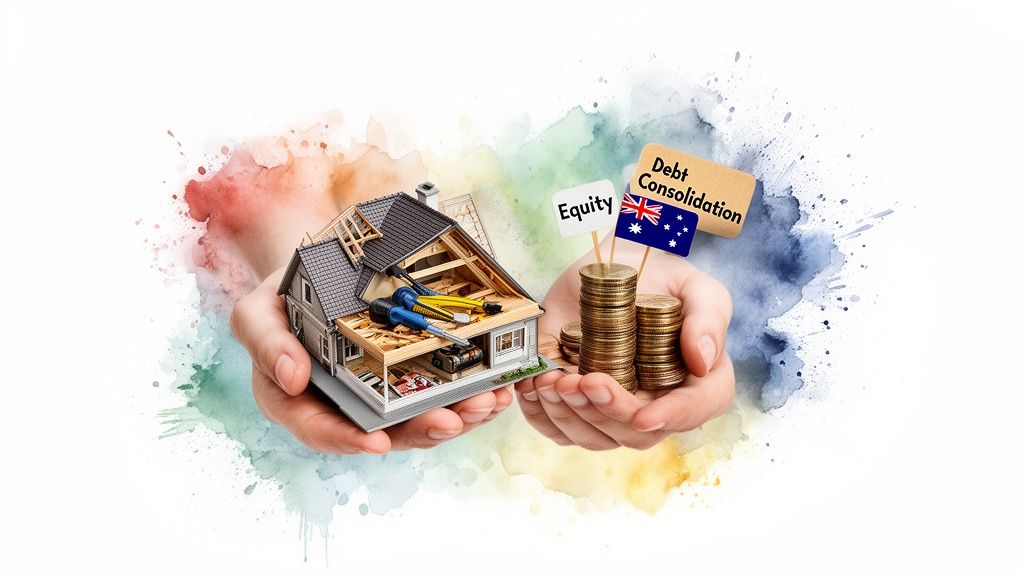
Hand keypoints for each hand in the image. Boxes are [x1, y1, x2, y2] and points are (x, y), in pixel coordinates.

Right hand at [231, 268, 512, 453]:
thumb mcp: (257, 312)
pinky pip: (441, 396)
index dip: (348, 440)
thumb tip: (291, 376)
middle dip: (423, 429)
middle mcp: (343, 408)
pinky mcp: (410, 381)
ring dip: (458, 415)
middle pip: (385, 433)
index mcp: (300, 402)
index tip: (378, 442)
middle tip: (454, 419)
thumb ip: (265, 341)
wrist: (315, 274)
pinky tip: (496, 387)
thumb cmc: (283, 299)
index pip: (321, 431)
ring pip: (421, 419)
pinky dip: (469, 394)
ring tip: (486, 401)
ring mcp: (379, 398)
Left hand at [516, 239, 734, 449]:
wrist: (606, 268)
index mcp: (698, 382)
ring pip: (595, 437)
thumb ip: (709, 317)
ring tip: (553, 379)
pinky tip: (535, 386)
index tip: (643, 414)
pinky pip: (558, 428)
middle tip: (583, 379)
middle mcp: (657, 404)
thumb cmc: (659, 278)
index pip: (694, 411)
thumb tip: (703, 360)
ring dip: (570, 415)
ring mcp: (615, 410)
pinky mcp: (578, 406)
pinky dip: (542, 413)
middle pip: (637, 433)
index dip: (671, 418)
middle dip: (606, 412)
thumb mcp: (695, 285)